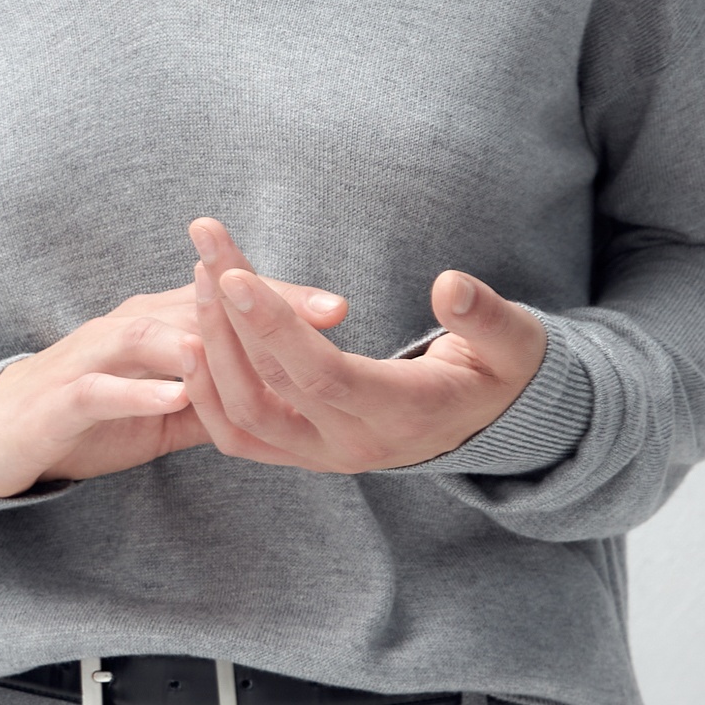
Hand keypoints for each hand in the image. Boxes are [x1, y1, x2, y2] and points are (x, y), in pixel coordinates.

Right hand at [0, 274, 350, 497]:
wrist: (8, 430)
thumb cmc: (96, 409)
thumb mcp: (170, 405)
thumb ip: (221, 394)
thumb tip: (287, 397)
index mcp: (160, 323)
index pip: (227, 303)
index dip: (281, 301)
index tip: (340, 309)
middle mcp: (131, 326)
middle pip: (197, 305)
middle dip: (257, 308)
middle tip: (317, 315)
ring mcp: (95, 357)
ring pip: (149, 337)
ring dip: (197, 336)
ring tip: (248, 343)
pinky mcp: (66, 397)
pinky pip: (103, 389)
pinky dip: (140, 390)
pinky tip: (177, 395)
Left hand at [182, 217, 548, 475]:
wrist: (488, 422)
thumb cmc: (501, 370)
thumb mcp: (515, 342)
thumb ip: (486, 318)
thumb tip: (450, 285)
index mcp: (406, 415)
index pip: (325, 375)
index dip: (275, 328)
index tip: (234, 275)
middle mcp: (356, 446)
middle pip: (273, 387)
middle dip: (229, 316)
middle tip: (206, 249)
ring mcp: (323, 455)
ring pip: (244, 415)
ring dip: (211, 348)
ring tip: (199, 275)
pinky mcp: (302, 452)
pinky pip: (239, 435)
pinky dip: (206, 392)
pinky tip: (189, 337)